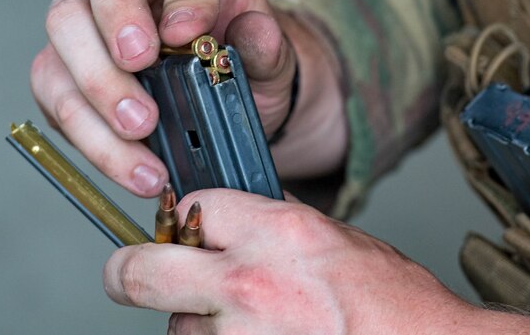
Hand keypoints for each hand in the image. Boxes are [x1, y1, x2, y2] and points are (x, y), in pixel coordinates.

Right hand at [30, 0, 346, 196]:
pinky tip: (131, 165)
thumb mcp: (268, 56)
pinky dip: (92, 134)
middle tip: (141, 64)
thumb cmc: (240, 62)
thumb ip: (265, 43)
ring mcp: (88, 16)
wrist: (221, 102)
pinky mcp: (63, 70)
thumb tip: (254, 32)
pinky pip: (57, 91)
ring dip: (99, 84)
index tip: (190, 33)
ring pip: (67, 27)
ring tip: (142, 131)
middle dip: (119, 14)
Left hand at [103, 189, 481, 334]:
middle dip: (134, 272)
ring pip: (175, 330)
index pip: (192, 206)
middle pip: (138, 272)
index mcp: (277, 233)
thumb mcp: (336, 240)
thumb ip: (278, 227)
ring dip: (197, 326)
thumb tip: (237, 222)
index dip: (190, 220)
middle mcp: (247, 284)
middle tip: (138, 276)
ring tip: (248, 326)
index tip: (190, 231)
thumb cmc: (396, 307)